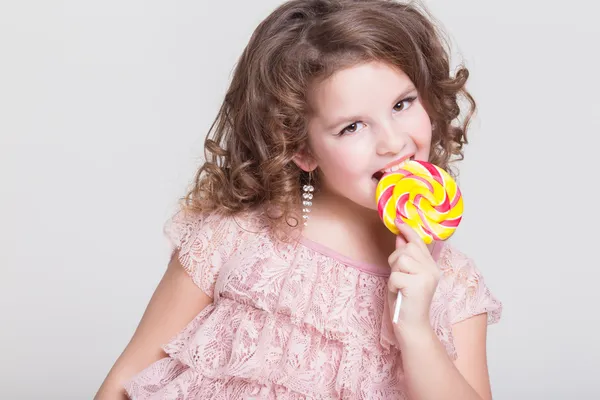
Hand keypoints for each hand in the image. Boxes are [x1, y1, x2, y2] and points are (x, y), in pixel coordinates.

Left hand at [387, 219, 440, 334]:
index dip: (408, 231)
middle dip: (395, 260)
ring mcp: (427, 276)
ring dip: (394, 272)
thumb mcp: (404, 276)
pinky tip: (399, 294)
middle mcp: (432, 269)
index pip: (420, 242)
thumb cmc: (406, 302)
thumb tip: (399, 236)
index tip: (398, 222)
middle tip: (398, 277)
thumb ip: (404, 257)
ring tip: (399, 286)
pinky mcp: (418, 285)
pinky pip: (395, 275)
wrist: (412, 326)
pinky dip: (392, 285)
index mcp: (431, 266)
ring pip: (401, 259)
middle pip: (407, 248)